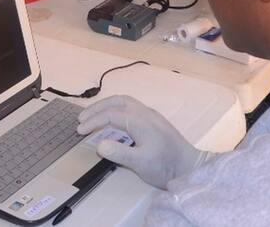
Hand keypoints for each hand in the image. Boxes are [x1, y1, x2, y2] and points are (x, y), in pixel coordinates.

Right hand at [76, 95, 209, 189]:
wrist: (189, 167)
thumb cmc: (165, 166)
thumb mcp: (140, 163)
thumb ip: (119, 153)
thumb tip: (99, 145)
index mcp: (140, 120)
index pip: (111, 115)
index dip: (93, 121)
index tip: (79, 131)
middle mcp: (145, 113)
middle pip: (117, 101)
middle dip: (97, 108)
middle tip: (82, 119)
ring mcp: (151, 116)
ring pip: (125, 102)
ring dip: (107, 106)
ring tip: (93, 116)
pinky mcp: (155, 122)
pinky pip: (131, 108)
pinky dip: (116, 110)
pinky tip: (113, 122)